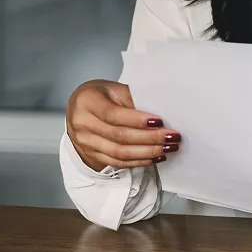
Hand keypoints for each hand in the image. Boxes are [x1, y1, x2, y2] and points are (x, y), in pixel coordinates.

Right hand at [66, 80, 180, 171]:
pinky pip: (118, 163)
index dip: (137, 120)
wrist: (79, 109)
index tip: (159, 122)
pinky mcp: (93, 156)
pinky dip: (139, 161)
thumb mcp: (113, 89)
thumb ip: (132, 99)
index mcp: (87, 101)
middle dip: (150, 138)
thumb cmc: (100, 95)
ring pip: (120, 153)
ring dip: (148, 152)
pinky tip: (155, 157)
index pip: (113, 114)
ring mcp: (86, 142)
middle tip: (172, 136)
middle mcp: (83, 124)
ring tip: (168, 148)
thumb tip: (161, 112)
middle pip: (119, 136)